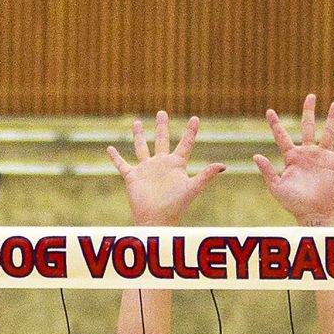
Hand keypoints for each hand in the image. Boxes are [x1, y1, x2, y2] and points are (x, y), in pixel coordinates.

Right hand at [106, 111, 226, 225]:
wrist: (156, 220)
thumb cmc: (175, 207)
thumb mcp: (192, 188)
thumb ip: (206, 175)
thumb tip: (223, 166)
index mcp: (176, 165)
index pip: (185, 144)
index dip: (191, 131)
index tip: (195, 118)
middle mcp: (161, 164)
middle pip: (162, 139)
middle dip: (162, 126)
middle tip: (162, 112)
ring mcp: (146, 170)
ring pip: (142, 148)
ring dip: (139, 135)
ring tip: (138, 122)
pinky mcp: (132, 177)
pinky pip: (122, 165)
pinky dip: (115, 157)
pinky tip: (109, 148)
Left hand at [253, 95, 333, 226]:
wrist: (313, 213)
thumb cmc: (293, 203)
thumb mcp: (276, 187)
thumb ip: (268, 171)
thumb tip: (256, 155)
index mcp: (291, 157)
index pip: (281, 136)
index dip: (275, 124)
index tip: (268, 111)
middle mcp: (307, 153)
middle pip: (308, 126)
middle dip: (309, 111)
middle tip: (310, 96)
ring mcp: (322, 157)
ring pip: (328, 132)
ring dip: (332, 118)